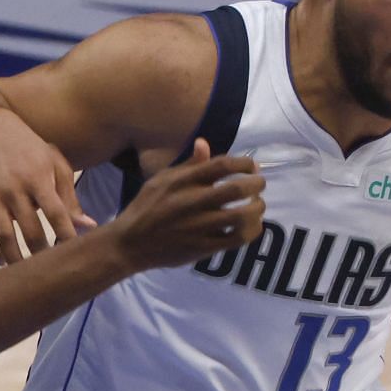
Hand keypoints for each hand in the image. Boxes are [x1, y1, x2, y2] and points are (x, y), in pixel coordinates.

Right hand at [0, 109, 95, 263]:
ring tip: (26, 273)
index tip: (74, 254)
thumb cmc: (31, 150)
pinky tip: (0, 260)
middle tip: (50, 269)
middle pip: (31, 231)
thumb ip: (71, 197)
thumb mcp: (55, 164)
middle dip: (43, 255)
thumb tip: (89, 226)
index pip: (57, 214)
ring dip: (16, 259)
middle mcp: (14, 187)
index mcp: (38, 178)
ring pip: (3, 236)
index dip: (66, 237)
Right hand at [110, 139, 265, 269]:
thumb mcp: (162, 179)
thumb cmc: (147, 207)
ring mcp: (199, 226)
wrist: (130, 244)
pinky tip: (252, 225)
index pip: (223, 165)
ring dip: (257, 208)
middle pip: (238, 188)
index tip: (252, 166)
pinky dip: (251, 230)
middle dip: (257, 184)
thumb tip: (204, 143)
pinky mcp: (203, 247)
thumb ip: (188, 164)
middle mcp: (193, 201)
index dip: (245, 163)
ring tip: (258, 205)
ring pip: (242, 215)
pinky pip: (237, 239)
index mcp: (183, 181)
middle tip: (260, 184)